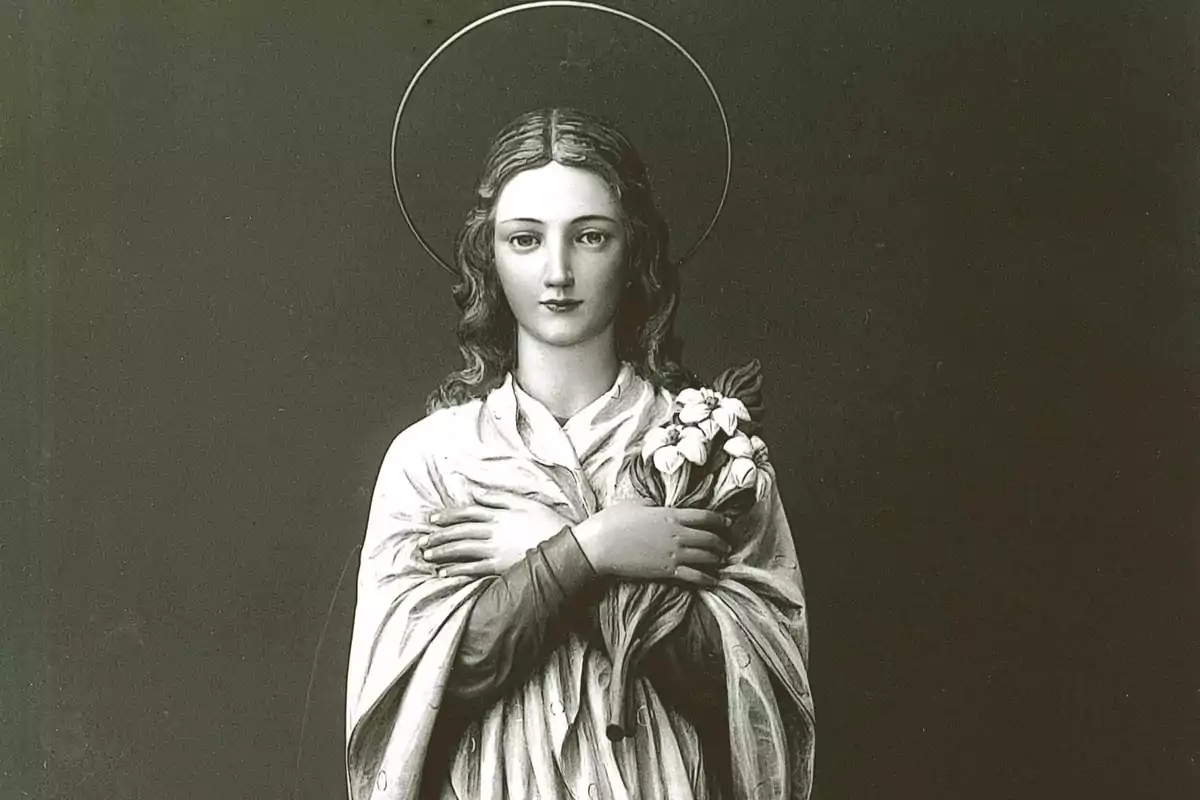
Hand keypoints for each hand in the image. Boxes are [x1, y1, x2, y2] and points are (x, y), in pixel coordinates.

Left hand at [419, 490, 571, 577]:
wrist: (563, 546)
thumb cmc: (547, 522)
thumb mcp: (524, 503)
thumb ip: (499, 498)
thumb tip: (477, 494)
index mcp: (498, 514)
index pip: (467, 513)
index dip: (448, 516)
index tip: (432, 519)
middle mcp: (492, 531)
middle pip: (459, 531)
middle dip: (439, 535)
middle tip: (422, 540)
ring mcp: (494, 550)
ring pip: (461, 549)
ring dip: (442, 551)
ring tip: (426, 554)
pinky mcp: (498, 566)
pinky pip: (472, 568)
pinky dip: (456, 569)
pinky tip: (443, 571)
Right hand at [571, 500, 732, 586]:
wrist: (600, 546)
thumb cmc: (613, 521)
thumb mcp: (634, 503)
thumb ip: (651, 503)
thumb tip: (655, 504)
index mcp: (670, 514)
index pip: (704, 516)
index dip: (719, 520)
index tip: (726, 523)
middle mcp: (677, 534)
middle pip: (709, 538)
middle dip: (722, 542)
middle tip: (727, 545)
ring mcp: (673, 553)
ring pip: (706, 557)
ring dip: (717, 559)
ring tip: (722, 561)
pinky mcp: (667, 571)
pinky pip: (694, 576)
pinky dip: (707, 578)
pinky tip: (714, 581)